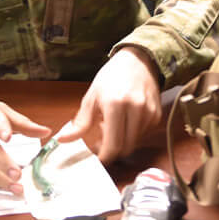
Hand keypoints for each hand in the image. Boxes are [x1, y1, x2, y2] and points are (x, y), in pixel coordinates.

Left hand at [57, 47, 161, 163]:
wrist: (137, 60)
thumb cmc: (111, 77)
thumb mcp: (92, 97)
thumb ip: (80, 123)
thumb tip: (62, 140)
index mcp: (115, 104)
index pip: (113, 144)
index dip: (104, 157)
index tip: (96, 159)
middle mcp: (135, 109)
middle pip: (125, 148)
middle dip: (112, 151)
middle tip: (100, 142)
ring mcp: (149, 112)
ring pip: (134, 142)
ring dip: (122, 141)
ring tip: (112, 126)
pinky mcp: (156, 114)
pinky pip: (143, 134)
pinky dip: (132, 134)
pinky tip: (124, 121)